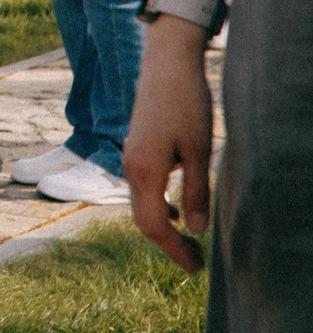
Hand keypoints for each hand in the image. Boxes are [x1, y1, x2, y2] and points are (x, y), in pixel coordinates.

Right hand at [125, 23, 216, 271]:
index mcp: (144, 170)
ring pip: (142, 204)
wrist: (166, 64)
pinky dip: (160, 207)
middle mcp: (131, 166)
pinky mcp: (137, 148)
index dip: (174, 250)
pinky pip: (143, 188)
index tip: (195, 268)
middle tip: (196, 262)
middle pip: (143, 219)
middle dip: (169, 244)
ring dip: (165, 226)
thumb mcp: (200, 150)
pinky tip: (180, 210)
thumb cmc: (186, 104)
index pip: (154, 224)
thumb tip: (197, 229)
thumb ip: (197, 191)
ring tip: (192, 241)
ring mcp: (131, 157)